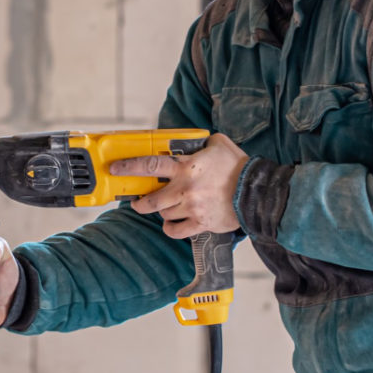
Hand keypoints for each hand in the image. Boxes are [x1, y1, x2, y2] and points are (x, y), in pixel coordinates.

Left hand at [110, 134, 247, 239]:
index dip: (129, 166)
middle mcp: (185, 188)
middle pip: (150, 200)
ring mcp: (192, 208)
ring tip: (166, 208)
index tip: (115, 168)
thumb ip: (202, 142)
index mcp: (186, 167)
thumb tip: (196, 141)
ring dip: (161, 212)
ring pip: (163, 214)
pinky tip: (172, 224)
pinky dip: (171, 229)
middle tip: (137, 201)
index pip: (150, 165)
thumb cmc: (239, 166)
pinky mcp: (201, 223)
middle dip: (139, 202)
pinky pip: (176, 231)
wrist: (257, 191)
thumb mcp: (220, 144)